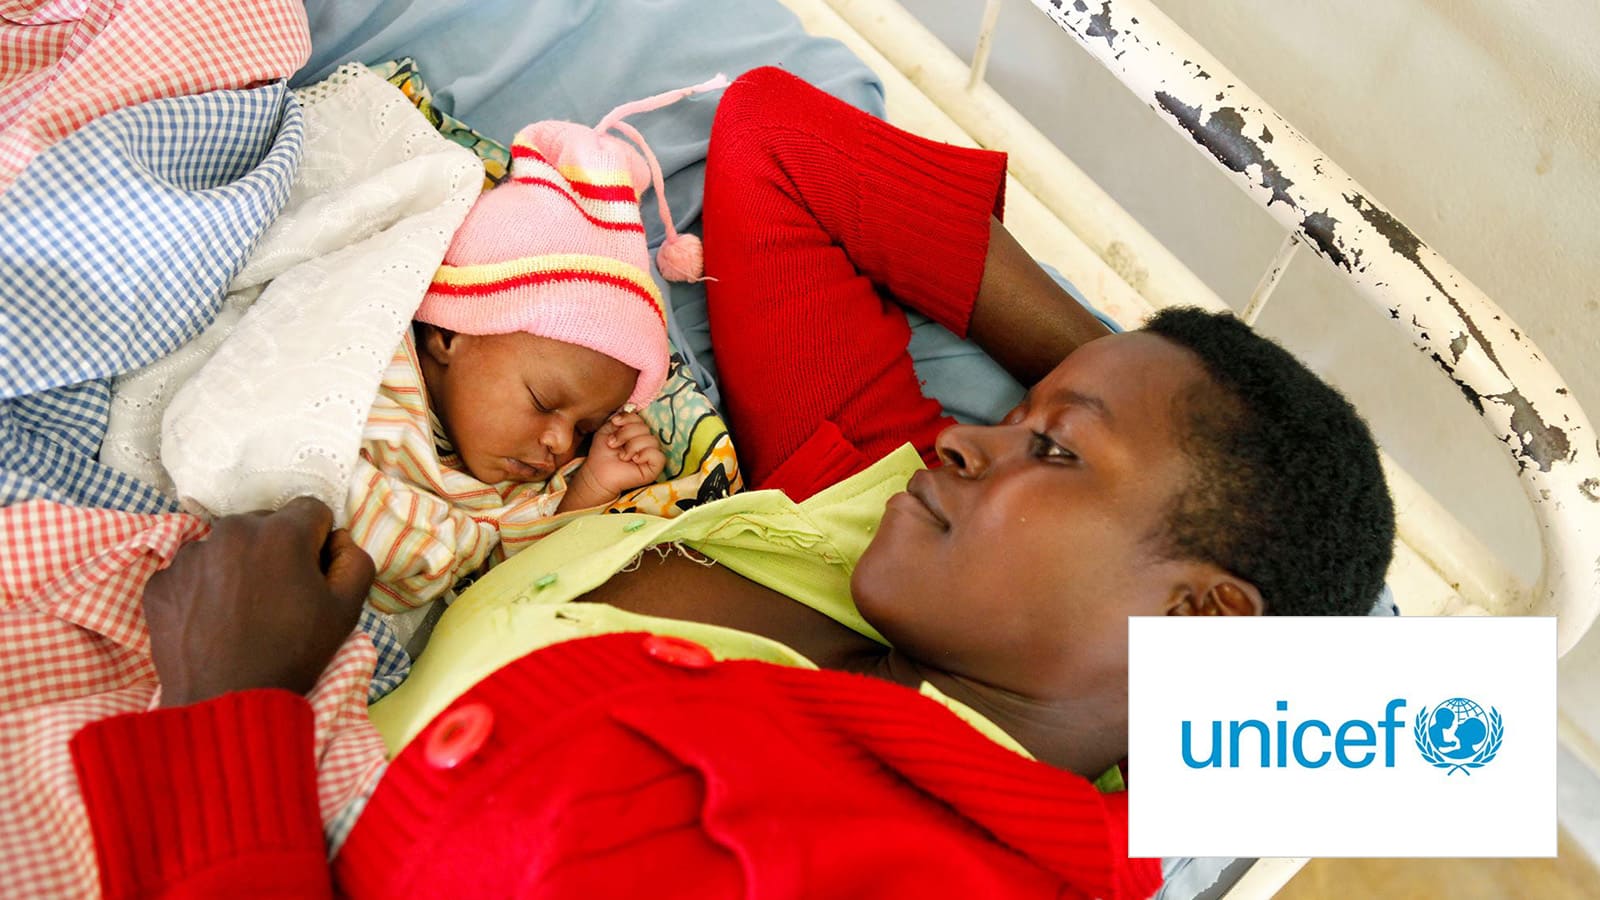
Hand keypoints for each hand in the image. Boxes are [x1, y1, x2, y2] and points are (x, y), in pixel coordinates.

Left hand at [143, 497, 373, 706]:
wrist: (226, 704)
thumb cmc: (292, 655)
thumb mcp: (346, 611)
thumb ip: (355, 561)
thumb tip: (338, 541)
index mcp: (280, 532)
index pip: (311, 511)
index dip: (319, 543)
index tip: (312, 576)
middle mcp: (230, 530)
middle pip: (265, 524)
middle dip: (276, 550)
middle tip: (278, 597)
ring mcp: (189, 556)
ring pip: (226, 546)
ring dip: (238, 567)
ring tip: (242, 612)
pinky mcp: (160, 582)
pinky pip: (192, 572)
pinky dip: (204, 589)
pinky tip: (212, 621)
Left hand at [566, 412, 665, 507]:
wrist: (597, 472)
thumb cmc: (603, 453)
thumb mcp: (608, 429)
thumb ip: (621, 418)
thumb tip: (632, 408)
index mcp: (637, 433)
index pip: (640, 418)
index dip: (628, 419)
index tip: (614, 424)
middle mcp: (646, 442)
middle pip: (645, 428)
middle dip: (626, 434)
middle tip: (614, 445)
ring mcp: (652, 455)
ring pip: (651, 440)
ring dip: (632, 446)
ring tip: (622, 456)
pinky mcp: (655, 468)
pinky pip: (658, 455)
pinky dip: (645, 455)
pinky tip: (634, 460)